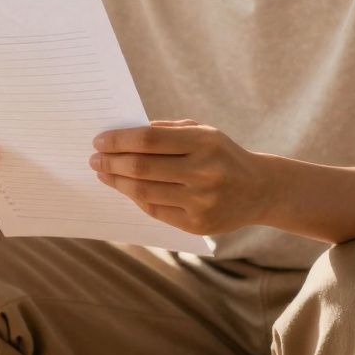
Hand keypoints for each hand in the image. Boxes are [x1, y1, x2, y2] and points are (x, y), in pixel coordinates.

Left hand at [90, 120, 270, 234]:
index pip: (149, 140)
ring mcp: (201, 201)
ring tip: (104, 174)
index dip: (119, 141)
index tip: (99, 141)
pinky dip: (135, 198)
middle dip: (111, 162)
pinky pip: (155, 210)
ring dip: (117, 182)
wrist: (260, 190)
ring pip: (144, 192)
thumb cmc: (221, 155)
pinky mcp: (198, 224)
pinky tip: (125, 189)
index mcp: (204, 143)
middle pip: (142, 168)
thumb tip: (121, 135)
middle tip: (94, 159)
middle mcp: (204, 172)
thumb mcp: (202, 132)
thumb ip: (165, 131)